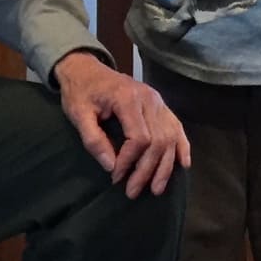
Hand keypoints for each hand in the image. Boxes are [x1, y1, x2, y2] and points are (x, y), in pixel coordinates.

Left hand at [54, 51, 189, 197]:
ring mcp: (158, 100)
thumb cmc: (80, 91)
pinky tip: (183, 164)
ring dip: (165, 166)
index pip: (139, 138)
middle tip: (132, 191)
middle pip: (158, 141)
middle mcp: (149, 98)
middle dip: (146, 170)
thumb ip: (93, 139)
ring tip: (156, 189)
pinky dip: (182, 146)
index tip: (115, 176)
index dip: (129, 161)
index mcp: (127, 98)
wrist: (85, 69)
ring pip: (170, 137)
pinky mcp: (160, 104)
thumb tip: (110, 166)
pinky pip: (176, 126)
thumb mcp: (78, 114)